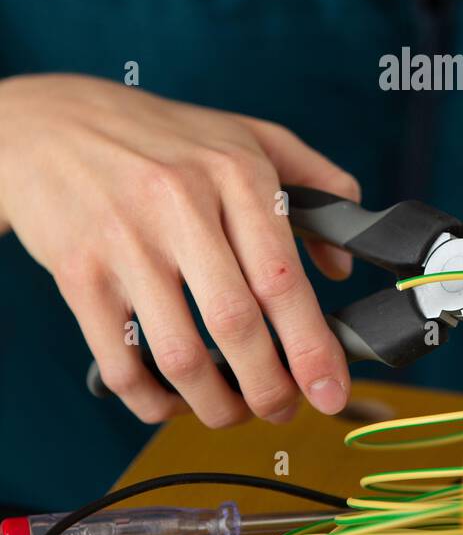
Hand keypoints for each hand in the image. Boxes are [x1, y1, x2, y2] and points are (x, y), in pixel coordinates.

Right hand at [0, 73, 359, 427]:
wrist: (50, 123)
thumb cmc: (161, 137)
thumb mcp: (250, 135)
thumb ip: (318, 183)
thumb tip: (340, 264)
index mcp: (235, 172)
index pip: (282, 277)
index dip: (312, 347)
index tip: (331, 391)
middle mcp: (181, 206)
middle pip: (236, 324)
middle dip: (269, 388)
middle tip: (284, 409)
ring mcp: (126, 243)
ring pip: (179, 355)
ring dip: (215, 405)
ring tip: (234, 411)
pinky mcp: (80, 275)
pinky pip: (120, 363)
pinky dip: (152, 401)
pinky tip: (174, 401)